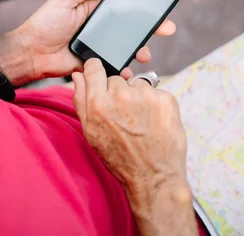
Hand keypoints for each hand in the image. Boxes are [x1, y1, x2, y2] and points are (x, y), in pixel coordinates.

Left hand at [0, 0, 176, 84]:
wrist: (30, 53)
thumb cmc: (43, 24)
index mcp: (92, 9)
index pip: (121, 6)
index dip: (139, 7)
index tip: (157, 9)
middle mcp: (97, 26)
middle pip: (129, 27)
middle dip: (149, 29)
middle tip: (166, 30)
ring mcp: (97, 45)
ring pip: (124, 47)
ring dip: (139, 50)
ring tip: (145, 54)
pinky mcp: (93, 63)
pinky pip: (113, 65)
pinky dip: (123, 68)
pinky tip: (129, 69)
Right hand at [72, 59, 196, 235]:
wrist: (154, 176)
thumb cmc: (120, 157)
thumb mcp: (91, 132)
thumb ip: (81, 100)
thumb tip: (77, 76)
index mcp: (99, 103)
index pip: (94, 67)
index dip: (96, 71)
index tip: (99, 76)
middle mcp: (121, 95)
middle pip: (116, 78)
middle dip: (118, 92)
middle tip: (123, 115)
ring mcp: (146, 96)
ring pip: (137, 85)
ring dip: (138, 97)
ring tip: (140, 121)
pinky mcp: (166, 99)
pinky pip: (156, 92)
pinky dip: (155, 104)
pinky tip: (153, 122)